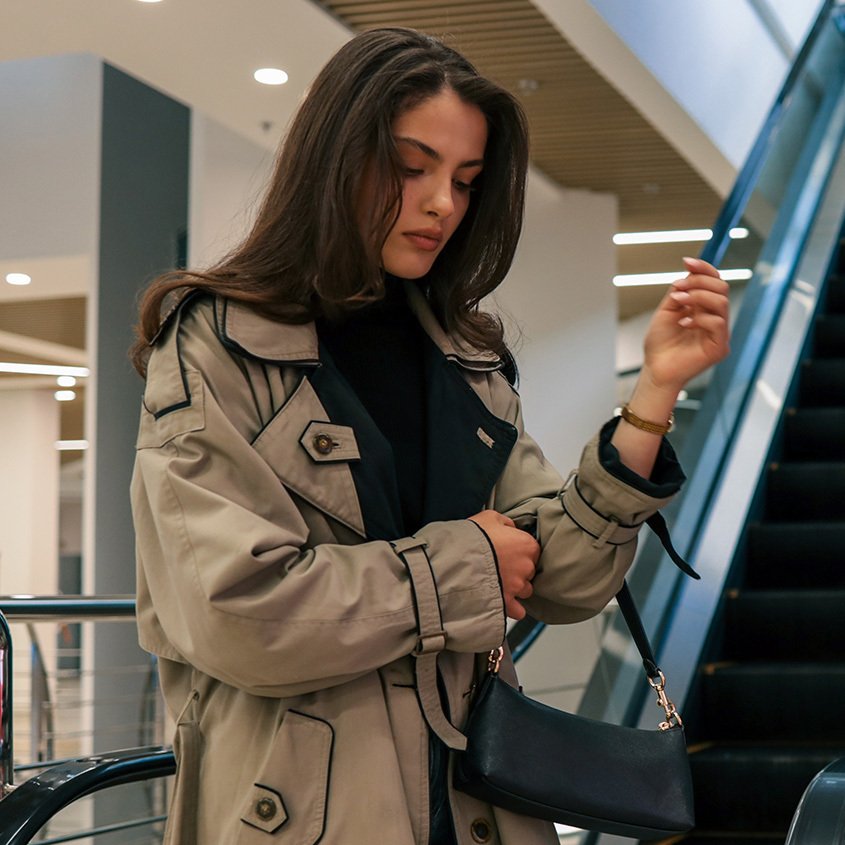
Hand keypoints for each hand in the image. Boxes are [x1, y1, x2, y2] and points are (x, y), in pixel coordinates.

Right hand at [469, 510, 538, 620]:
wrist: (456, 559)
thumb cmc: (472, 537)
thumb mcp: (489, 517)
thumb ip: (506, 523)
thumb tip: (510, 528)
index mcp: (527, 545)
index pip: (533, 550)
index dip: (519, 551)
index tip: (508, 551)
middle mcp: (527, 567)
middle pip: (530, 571)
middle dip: (517, 570)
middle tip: (499, 565)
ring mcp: (517, 586)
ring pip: (525, 591)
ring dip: (515, 588)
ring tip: (498, 583)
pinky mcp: (507, 603)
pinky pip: (519, 611)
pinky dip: (513, 608)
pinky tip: (504, 601)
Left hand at [641, 257, 730, 394]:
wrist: (655, 369)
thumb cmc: (660, 344)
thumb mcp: (666, 312)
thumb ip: (678, 292)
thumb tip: (688, 273)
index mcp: (704, 308)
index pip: (714, 282)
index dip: (704, 268)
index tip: (686, 261)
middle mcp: (714, 318)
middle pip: (721, 287)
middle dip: (699, 281)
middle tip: (679, 288)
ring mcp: (719, 333)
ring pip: (721, 302)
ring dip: (698, 296)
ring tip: (679, 301)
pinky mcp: (719, 347)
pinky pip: (718, 323)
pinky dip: (699, 318)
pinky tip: (683, 323)